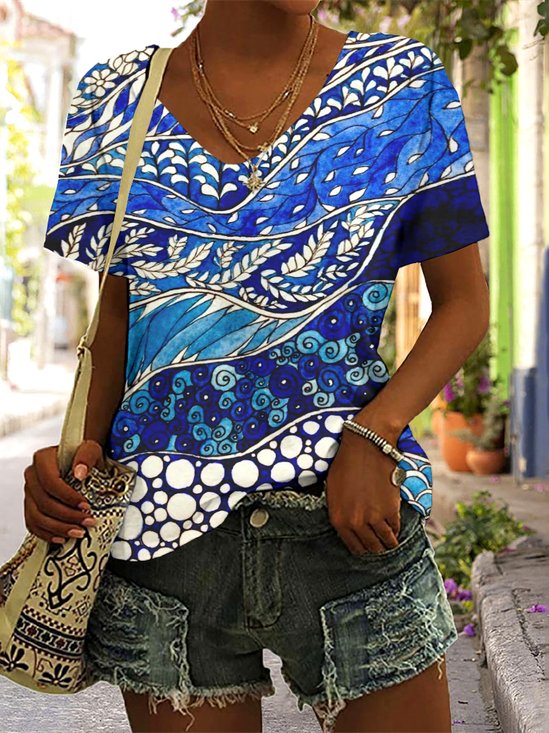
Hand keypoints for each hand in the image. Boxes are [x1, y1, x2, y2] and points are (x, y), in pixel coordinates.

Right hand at [23, 439, 104, 544]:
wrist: (80, 463)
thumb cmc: (84, 456)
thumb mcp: (91, 450)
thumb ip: (86, 456)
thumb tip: (79, 473)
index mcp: (42, 459)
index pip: (51, 482)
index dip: (68, 497)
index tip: (86, 506)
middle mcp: (32, 476)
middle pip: (44, 502)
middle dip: (67, 516)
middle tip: (88, 521)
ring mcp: (29, 492)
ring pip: (37, 517)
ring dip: (59, 528)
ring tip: (80, 532)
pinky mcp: (31, 506)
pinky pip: (33, 525)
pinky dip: (48, 534)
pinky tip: (63, 538)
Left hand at [325, 428, 402, 555]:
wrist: (366, 446)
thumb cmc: (346, 463)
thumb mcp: (332, 490)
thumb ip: (338, 511)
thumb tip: (346, 524)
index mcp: (338, 519)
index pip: (352, 546)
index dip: (361, 548)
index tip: (367, 547)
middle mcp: (354, 522)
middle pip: (370, 547)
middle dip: (376, 547)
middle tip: (381, 545)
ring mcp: (373, 518)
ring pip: (385, 541)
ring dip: (389, 542)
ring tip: (391, 541)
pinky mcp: (390, 511)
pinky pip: (395, 528)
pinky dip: (396, 529)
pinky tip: (396, 527)